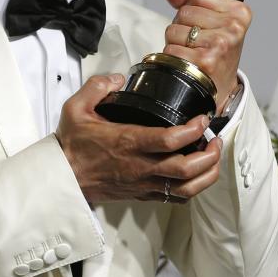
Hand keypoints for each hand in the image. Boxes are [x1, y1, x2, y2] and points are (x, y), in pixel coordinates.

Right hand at [56, 74, 222, 204]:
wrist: (62, 179)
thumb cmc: (71, 147)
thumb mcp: (75, 108)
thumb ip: (97, 87)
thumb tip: (118, 79)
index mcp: (127, 143)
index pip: (169, 140)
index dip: (193, 130)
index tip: (202, 119)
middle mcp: (139, 167)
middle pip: (186, 168)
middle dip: (210, 154)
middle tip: (215, 138)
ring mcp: (143, 184)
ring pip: (186, 188)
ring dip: (207, 174)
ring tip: (213, 156)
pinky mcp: (143, 195)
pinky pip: (176, 197)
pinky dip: (193, 188)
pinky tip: (198, 175)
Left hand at [163, 0, 251, 113]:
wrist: (220, 86)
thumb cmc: (217, 52)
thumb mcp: (213, 21)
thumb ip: (191, 1)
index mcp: (239, 13)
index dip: (192, 8)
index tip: (204, 23)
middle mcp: (232, 28)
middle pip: (184, 12)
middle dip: (183, 26)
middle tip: (197, 41)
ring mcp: (219, 44)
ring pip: (174, 30)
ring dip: (176, 42)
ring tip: (192, 52)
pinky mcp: (204, 61)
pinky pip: (171, 50)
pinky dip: (172, 57)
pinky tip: (188, 62)